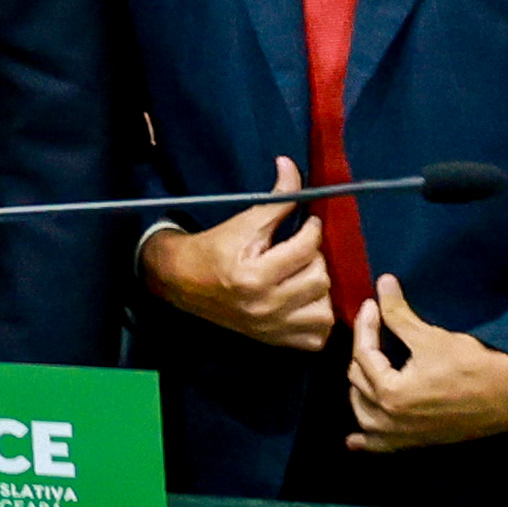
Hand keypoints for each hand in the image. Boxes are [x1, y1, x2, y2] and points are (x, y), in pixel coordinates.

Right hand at [138, 156, 336, 350]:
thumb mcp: (242, 222)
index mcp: (252, 274)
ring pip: (325, 309)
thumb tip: (290, 165)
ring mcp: (272, 328)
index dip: (312, 229)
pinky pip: (318, 336)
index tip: (307, 224)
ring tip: (305, 275)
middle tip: (302, 250)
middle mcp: (264, 305)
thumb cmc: (214, 248)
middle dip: (315, 259)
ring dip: (320, 289)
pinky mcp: (276, 341)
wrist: (182, 282)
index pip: (305, 248)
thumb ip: (275, 199)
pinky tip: (304, 302)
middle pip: (319, 278)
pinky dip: (317, 319)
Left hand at [349, 274, 507, 453]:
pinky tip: (353, 442)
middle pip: (359, 381)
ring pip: (365, 415)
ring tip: (363, 372)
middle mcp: (392, 419)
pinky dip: (368, 441)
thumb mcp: (432, 338)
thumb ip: (399, 314)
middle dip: (363, 352)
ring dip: (359, 394)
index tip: (370, 304)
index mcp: (391, 394)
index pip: (363, 354)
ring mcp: (406, 434)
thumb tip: (382, 282)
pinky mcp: (421, 442)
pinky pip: (385, 445)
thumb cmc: (475, 367)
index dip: (365, 324)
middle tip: (374, 330)